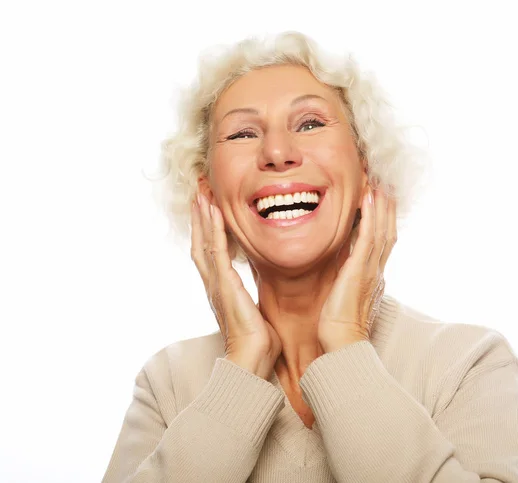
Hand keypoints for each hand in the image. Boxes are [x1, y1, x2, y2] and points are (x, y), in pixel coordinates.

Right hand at [191, 193, 281, 378]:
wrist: (252, 360)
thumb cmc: (257, 342)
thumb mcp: (256, 314)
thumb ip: (253, 301)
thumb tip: (258, 299)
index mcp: (221, 290)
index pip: (211, 253)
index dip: (207, 231)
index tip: (208, 210)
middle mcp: (214, 283)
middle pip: (201, 243)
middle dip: (199, 218)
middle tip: (198, 194)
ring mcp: (217, 283)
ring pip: (205, 242)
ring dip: (203, 217)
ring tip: (201, 194)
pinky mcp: (225, 284)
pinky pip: (217, 251)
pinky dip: (213, 230)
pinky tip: (213, 212)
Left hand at [318, 186, 395, 352]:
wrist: (342, 343)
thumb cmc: (338, 325)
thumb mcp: (344, 296)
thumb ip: (346, 278)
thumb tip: (342, 265)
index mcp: (373, 275)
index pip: (382, 241)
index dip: (384, 219)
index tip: (381, 199)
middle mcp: (377, 269)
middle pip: (388, 230)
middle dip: (387, 207)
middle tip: (387, 183)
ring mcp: (371, 269)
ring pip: (382, 229)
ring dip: (382, 205)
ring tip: (380, 183)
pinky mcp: (360, 269)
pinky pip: (369, 237)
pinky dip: (371, 215)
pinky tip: (369, 198)